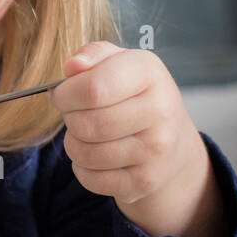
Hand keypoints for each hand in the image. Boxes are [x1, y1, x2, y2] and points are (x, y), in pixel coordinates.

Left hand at [49, 41, 229, 236]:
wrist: (174, 143)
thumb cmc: (136, 95)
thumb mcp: (119, 63)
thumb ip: (93, 55)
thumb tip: (72, 66)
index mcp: (149, 73)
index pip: (93, 88)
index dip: (65, 94)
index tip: (62, 95)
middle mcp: (160, 111)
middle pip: (86, 124)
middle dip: (69, 120)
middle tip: (76, 115)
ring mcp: (156, 150)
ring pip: (85, 153)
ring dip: (74, 144)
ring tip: (86, 135)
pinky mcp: (146, 181)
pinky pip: (91, 179)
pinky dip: (83, 169)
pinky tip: (96, 157)